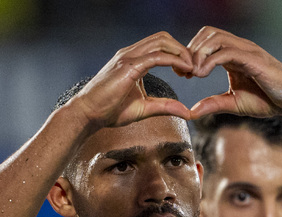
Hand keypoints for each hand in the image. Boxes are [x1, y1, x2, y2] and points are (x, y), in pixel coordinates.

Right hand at [71, 32, 192, 129]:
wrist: (88, 114)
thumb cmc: (110, 111)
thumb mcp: (144, 109)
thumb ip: (165, 107)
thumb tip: (186, 112)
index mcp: (134, 60)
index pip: (161, 45)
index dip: (178, 54)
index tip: (187, 71)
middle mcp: (131, 53)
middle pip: (164, 38)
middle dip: (182, 50)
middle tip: (192, 69)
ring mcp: (129, 56)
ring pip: (162, 41)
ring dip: (180, 52)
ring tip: (191, 69)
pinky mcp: (128, 66)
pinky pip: (156, 56)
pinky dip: (173, 60)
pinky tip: (183, 70)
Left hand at [187, 27, 281, 119]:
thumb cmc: (266, 101)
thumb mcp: (233, 104)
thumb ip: (213, 104)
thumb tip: (191, 112)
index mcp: (233, 55)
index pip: (206, 41)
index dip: (190, 54)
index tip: (182, 73)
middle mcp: (239, 47)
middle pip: (207, 33)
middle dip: (191, 50)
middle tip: (183, 72)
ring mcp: (246, 50)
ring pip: (215, 37)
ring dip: (199, 53)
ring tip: (193, 73)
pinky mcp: (253, 58)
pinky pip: (227, 51)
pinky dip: (210, 61)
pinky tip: (202, 74)